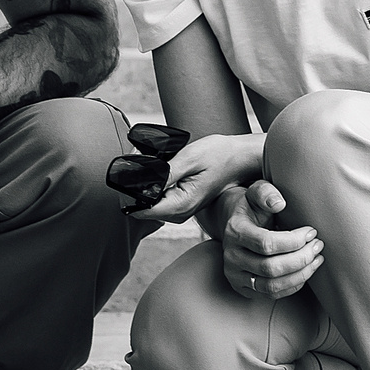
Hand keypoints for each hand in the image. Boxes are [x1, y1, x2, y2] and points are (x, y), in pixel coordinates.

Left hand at [130, 133, 263, 223]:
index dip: (129, 194)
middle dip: (136, 188)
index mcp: (180, 205)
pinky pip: (161, 200)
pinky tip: (164, 170)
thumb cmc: (220, 155)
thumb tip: (140, 183)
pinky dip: (156, 186)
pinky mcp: (184, 204)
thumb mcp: (190, 158)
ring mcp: (183, 211)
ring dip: (146, 186)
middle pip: (143, 208)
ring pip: (151, 204)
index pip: (141, 210)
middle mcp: (181, 213)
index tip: (129, 176)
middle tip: (141, 160)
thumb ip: (164, 173)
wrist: (240, 158)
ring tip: (153, 162)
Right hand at [211, 181, 321, 301]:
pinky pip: (271, 294)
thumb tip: (279, 204)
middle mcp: (231, 257)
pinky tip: (306, 271)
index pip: (266, 243)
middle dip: (301, 258)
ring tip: (317, 259)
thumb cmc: (252, 207)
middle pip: (270, 268)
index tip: (311, 231)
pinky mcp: (243, 288)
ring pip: (271, 286)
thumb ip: (266, 192)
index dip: (294, 241)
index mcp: (234, 231)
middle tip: (318, 245)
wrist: (235, 224)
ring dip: (300, 274)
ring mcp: (235, 275)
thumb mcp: (256, 192)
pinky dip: (293, 285)